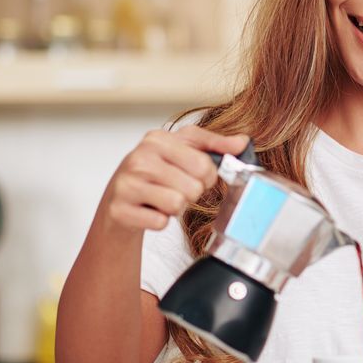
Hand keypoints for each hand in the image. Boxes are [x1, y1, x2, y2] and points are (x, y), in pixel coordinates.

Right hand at [103, 125, 248, 231]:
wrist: (119, 199)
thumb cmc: (155, 173)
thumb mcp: (184, 150)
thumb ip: (215, 145)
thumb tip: (243, 142)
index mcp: (157, 139)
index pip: (204, 164)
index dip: (208, 176)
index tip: (197, 176)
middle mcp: (139, 158)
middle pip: (193, 187)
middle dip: (191, 193)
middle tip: (176, 189)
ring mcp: (126, 184)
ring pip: (177, 204)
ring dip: (176, 208)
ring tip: (163, 199)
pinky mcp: (119, 210)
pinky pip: (160, 222)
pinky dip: (160, 221)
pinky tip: (150, 210)